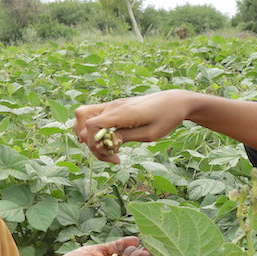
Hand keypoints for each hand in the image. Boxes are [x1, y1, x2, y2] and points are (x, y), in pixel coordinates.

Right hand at [72, 91, 193, 163]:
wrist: (175, 102)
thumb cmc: (166, 118)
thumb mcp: (150, 134)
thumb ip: (127, 137)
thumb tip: (108, 141)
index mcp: (121, 112)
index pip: (91, 124)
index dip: (93, 142)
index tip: (110, 153)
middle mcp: (112, 106)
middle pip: (81, 118)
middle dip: (89, 141)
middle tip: (110, 154)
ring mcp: (112, 106)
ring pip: (84, 117)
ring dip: (90, 135)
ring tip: (108, 148)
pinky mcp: (115, 108)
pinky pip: (96, 118)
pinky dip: (97, 131)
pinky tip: (113, 141)